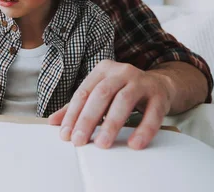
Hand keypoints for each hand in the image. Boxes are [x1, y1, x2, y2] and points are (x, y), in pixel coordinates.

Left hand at [48, 60, 172, 149]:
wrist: (160, 85)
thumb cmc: (123, 91)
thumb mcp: (100, 94)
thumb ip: (77, 107)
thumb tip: (53, 122)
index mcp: (102, 70)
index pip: (83, 92)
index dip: (72, 114)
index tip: (65, 135)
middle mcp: (121, 72)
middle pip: (101, 95)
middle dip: (88, 119)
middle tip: (79, 141)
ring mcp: (141, 82)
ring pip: (124, 101)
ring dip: (111, 124)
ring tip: (102, 144)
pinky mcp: (159, 95)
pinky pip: (152, 113)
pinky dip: (143, 130)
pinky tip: (134, 144)